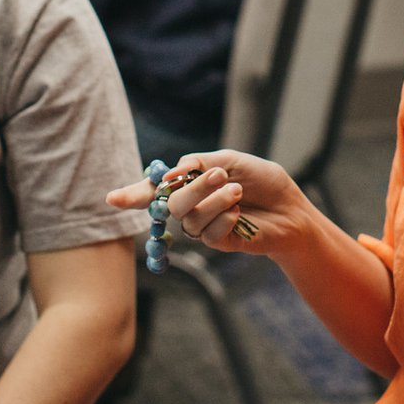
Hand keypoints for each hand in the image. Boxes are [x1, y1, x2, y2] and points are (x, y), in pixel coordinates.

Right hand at [106, 150, 310, 256]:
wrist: (291, 209)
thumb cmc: (263, 182)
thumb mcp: (232, 161)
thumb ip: (201, 163)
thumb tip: (174, 170)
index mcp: (190, 183)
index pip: (155, 190)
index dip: (133, 194)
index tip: (112, 199)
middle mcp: (191, 206)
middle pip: (172, 202)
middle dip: (194, 187)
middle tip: (218, 174)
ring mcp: (202, 226)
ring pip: (190, 217)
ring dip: (214, 200)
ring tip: (238, 191)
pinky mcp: (217, 242)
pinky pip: (209, 232)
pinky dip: (225, 218)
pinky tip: (240, 214)